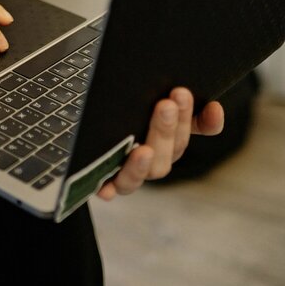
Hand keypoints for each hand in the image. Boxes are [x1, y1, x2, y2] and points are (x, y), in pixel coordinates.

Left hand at [97, 87, 224, 199]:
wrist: (78, 128)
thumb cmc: (116, 108)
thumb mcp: (139, 95)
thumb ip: (165, 95)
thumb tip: (203, 100)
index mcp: (168, 134)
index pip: (194, 128)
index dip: (204, 120)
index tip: (207, 103)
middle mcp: (154, 156)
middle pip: (170, 150)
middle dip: (168, 127)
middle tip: (167, 104)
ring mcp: (131, 172)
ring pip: (144, 173)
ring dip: (144, 163)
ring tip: (144, 149)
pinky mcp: (104, 182)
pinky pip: (108, 190)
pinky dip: (108, 190)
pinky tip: (104, 190)